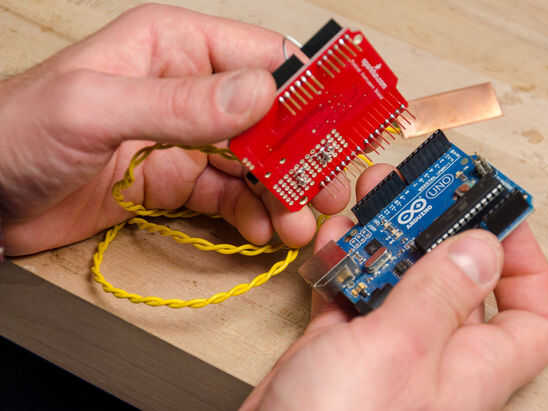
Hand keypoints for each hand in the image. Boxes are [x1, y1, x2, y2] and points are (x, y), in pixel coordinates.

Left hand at [0, 4, 348, 255]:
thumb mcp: (93, 108)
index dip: (308, 90)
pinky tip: (262, 229)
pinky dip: (252, 213)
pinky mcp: (176, 179)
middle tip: (329, 185)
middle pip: (271, 117)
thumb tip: (258, 94)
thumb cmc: (14, 132)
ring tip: (299, 221)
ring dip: (284, 191)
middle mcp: (188, 89)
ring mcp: (186, 137)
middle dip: (304, 153)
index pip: (262, 58)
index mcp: (174, 47)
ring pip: (256, 161)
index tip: (341, 125)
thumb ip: (177, 102)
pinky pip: (229, 194)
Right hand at [241, 164, 547, 410]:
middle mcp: (432, 355)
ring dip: (383, 238)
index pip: (530, 317)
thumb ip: (440, 295)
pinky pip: (351, 291)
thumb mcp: (399, 349)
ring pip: (397, 278)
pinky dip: (343, 263)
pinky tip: (334, 241)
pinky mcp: (340, 344)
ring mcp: (384, 348)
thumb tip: (484, 247)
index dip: (525, 264)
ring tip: (371, 201)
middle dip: (436, 229)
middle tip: (419, 190)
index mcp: (468, 366)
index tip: (499, 216)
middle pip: (453, 280)